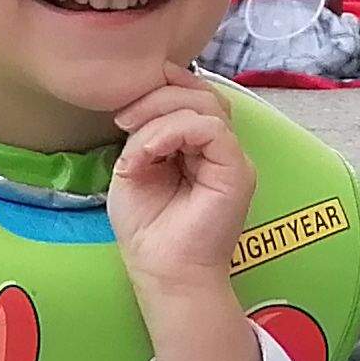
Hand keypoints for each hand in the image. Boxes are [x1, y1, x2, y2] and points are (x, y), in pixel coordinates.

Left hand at [111, 72, 263, 360]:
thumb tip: (141, 110)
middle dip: (157, 95)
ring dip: (161, 113)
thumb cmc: (148, 229)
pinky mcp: (236, 172)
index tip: (124, 108)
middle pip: (201, 94)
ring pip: (207, 106)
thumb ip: (144, 136)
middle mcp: (220, 150)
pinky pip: (212, 131)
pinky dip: (174, 131)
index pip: (192, 97)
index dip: (161, 88)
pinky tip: (150, 150)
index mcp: (198, 147)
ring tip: (134, 136)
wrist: (163, 271)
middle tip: (123, 118)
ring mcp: (232, 160)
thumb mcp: (135, 168)